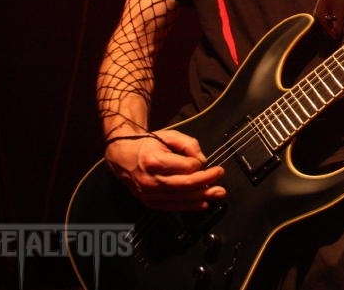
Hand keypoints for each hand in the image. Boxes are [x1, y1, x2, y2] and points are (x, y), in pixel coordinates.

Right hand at [104, 129, 225, 211]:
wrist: (122, 156)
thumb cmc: (147, 144)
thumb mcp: (168, 136)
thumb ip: (188, 144)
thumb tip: (202, 161)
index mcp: (154, 161)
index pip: (185, 167)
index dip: (198, 163)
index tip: (202, 159)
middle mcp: (150, 180)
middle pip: (185, 185)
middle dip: (206, 181)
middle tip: (220, 176)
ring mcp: (149, 194)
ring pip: (181, 198)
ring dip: (202, 196)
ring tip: (219, 193)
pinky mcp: (150, 202)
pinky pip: (173, 207)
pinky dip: (190, 206)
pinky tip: (203, 203)